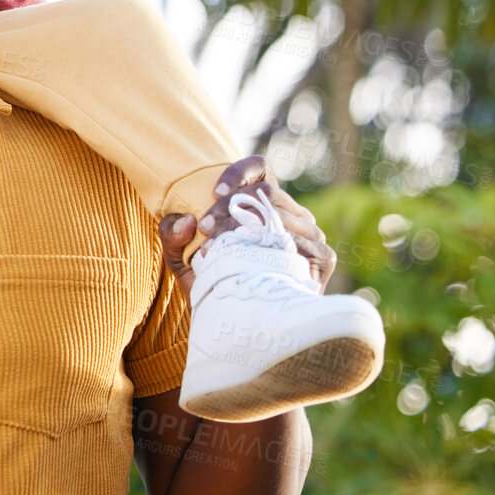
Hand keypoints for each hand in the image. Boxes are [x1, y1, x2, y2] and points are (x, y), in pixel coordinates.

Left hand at [158, 155, 336, 294]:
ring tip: (215, 250)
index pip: (259, 170)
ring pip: (279, 214)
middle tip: (205, 228)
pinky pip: (300, 242)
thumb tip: (185, 221)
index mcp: (263, 203)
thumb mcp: (180, 257)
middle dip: (229, 209)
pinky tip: (248, 261)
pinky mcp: (322, 258)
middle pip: (264, 192)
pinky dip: (271, 248)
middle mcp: (291, 213)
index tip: (215, 192)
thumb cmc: (211, 282)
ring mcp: (310, 234)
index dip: (238, 173)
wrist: (237, 324)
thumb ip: (172, 234)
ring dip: (244, 230)